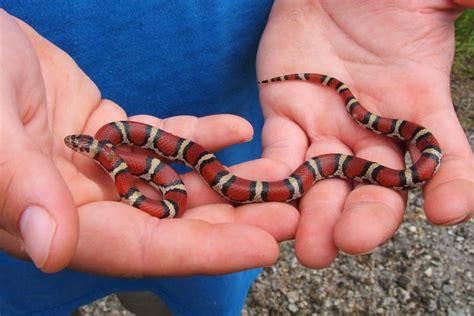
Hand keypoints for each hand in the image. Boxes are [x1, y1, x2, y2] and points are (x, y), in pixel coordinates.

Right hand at [0, 10, 297, 274]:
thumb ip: (17, 185)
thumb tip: (54, 251)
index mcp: (45, 216)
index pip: (135, 247)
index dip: (200, 253)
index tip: (262, 249)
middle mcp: (78, 201)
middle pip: (167, 222)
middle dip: (231, 222)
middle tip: (290, 216)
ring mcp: (98, 166)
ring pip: (171, 182)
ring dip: (225, 182)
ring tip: (280, 177)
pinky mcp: (110, 133)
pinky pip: (161, 138)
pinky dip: (197, 134)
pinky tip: (236, 127)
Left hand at [256, 0, 472, 267]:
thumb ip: (460, 6)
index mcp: (419, 108)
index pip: (445, 160)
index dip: (452, 187)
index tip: (447, 209)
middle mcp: (373, 132)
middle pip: (376, 188)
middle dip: (367, 217)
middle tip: (353, 240)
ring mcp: (327, 130)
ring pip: (325, 184)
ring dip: (317, 217)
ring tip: (311, 249)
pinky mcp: (285, 120)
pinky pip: (279, 157)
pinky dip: (274, 180)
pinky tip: (267, 202)